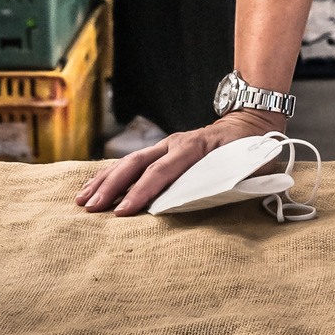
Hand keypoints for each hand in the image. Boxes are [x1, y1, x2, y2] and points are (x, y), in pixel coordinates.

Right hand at [75, 108, 281, 215]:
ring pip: (127, 161)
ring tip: (82, 201)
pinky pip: (130, 163)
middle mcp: (175, 143)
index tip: (124, 211)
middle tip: (93, 209)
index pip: (163, 171)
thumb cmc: (252, 150)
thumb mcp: (251, 164)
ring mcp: (165, 145)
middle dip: (112, 187)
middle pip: (136, 164)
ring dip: (104, 181)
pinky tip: (91, 189)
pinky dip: (109, 175)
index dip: (142, 192)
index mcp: (195, 147)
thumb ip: (237, 179)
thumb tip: (221, 197)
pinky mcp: (159, 151)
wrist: (250, 123)